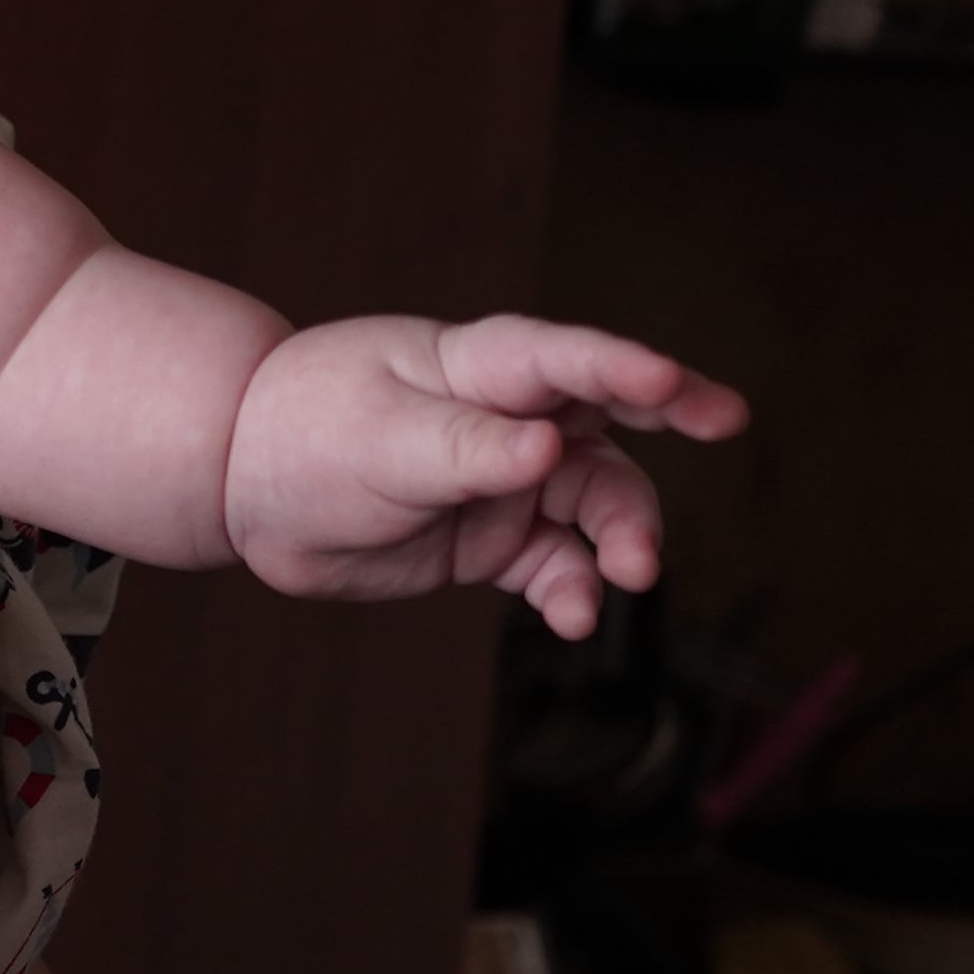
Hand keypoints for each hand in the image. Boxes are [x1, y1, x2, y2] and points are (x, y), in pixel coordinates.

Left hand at [218, 313, 747, 635]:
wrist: (246, 496)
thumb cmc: (305, 437)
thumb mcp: (379, 441)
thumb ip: (466, 449)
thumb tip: (547, 450)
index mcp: (476, 366)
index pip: (562, 357)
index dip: (620, 364)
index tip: (670, 382)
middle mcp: (508, 416)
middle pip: (609, 413)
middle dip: (672, 412)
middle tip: (726, 420)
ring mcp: (507, 479)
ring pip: (595, 499)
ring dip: (622, 532)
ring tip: (630, 571)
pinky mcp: (494, 541)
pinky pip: (557, 565)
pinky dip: (574, 589)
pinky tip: (576, 616)